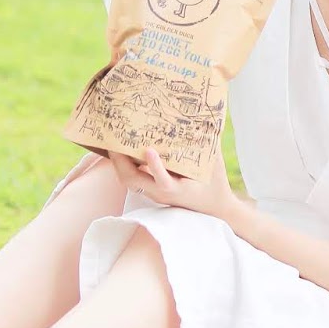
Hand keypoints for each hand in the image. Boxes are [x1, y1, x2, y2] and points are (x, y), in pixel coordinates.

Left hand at [109, 146, 237, 221]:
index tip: (149, 150)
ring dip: (119, 163)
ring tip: (114, 142)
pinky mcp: (152, 190)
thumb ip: (210, 143)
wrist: (214, 209)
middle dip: (120, 162)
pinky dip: (125, 164)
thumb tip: (207, 118)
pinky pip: (133, 178)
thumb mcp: (215, 165)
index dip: (155, 167)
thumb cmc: (215, 185)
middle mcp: (162, 193)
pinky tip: (124, 149)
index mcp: (178, 189)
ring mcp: (155, 193)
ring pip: (129, 181)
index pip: (163, 181)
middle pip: (133, 182)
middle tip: (115, 140)